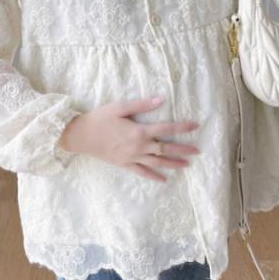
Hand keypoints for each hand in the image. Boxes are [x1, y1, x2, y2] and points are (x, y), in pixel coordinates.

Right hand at [57, 95, 201, 181]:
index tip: (195, 125)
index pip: (166, 128)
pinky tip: (164, 180)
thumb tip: (161, 99)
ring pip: (157, 162)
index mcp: (139, 131)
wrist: (81, 136)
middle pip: (166, 148)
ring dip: (173, 163)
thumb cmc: (100, 118)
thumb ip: (142, 104)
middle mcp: (139, 146)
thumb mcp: (120, 107)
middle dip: (183, 149)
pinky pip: (143, 172)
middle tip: (197, 151)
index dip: (182, 127)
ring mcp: (132, 157)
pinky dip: (154, 176)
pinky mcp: (125, 164)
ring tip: (187, 165)